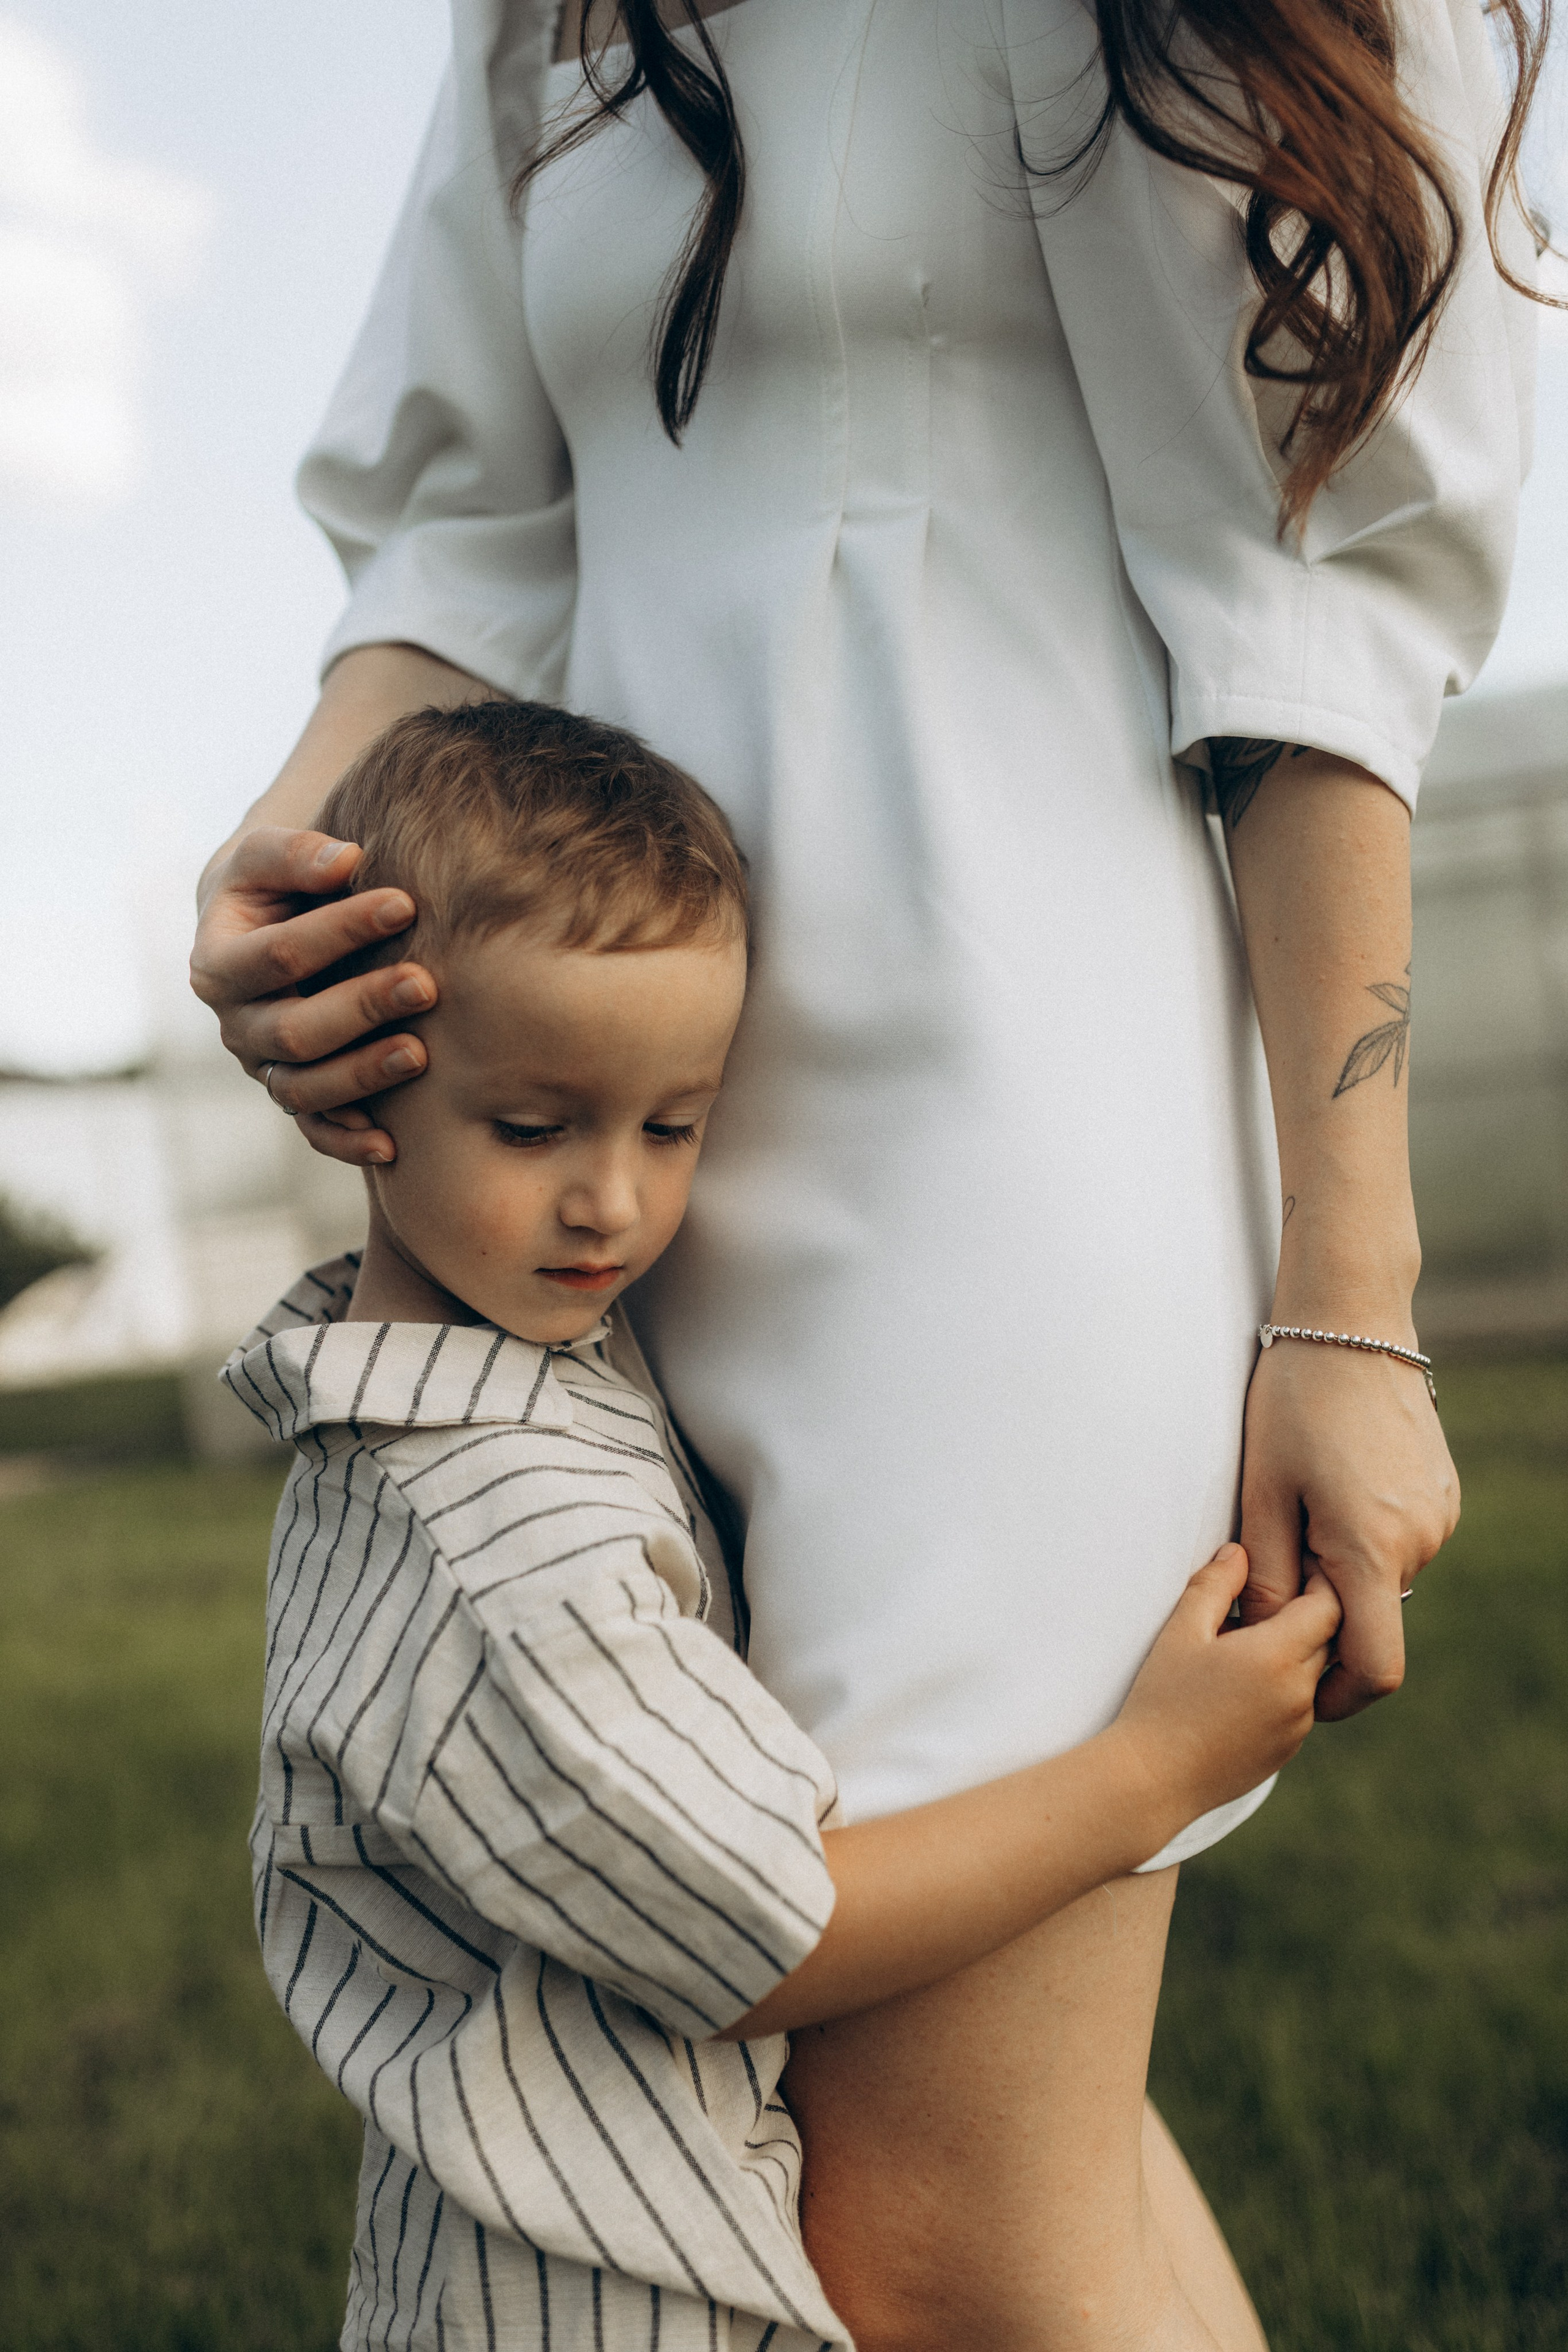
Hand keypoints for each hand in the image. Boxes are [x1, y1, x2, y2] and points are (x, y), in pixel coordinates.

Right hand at [190, 826, 437, 1165]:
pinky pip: (314, 1131)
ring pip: (304, 1089)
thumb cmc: (273, 885)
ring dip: (363, 1075)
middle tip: (425, 984)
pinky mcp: (292, 1095)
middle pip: (292, 1031)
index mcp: (217, 965)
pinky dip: (347, 1143)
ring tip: (421, 1054)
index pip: (278, 955)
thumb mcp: (267, 856)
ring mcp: (262, 1067)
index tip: (404, 902)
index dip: (340, 930)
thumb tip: (345, 861)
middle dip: (361, 1008)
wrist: (263, 928)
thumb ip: (298, 853)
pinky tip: (391, 1145)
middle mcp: (235, 1025)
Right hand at [1116, 1543, 1340, 1824]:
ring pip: (1314, 1675)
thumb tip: (1239, 1552)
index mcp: (1277, 1656)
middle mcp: (1300, 1692)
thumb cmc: (1161, 1700)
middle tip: (1275, 1595)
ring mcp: (1297, 1727)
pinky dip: (1285, 1687)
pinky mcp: (1286, 1751)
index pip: (1329, 1606)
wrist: (1153, 1781)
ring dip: (1296, 1654)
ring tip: (1251, 1640)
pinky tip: (1243, 1684)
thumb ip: (1214, 1584)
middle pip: (1329, 1640)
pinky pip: (1300, 1706)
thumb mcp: (1181, 1632)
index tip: (1297, 1566)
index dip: (1318, 1582)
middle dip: (1309, 1615)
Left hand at [1236, 1338, 1459, 1720]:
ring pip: (1387, 1582)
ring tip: (1300, 1513)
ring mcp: (1439, 1518)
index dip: (1339, 1694)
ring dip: (1345, 1573)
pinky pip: (1402, 1544)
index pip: (1376, 1667)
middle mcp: (1420, 1542)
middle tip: (1274, 1575)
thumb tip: (1266, 1639)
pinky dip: (1366, 1542)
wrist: (1351, 1325)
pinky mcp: (1443, 1496)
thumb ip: (1268, 1575)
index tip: (1301, 1688)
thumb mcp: (1262, 1490)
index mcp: (1372, 1549)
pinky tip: (1331, 1492)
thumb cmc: (1293, 1402)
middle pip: (1375, 1622)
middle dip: (1327, 1619)